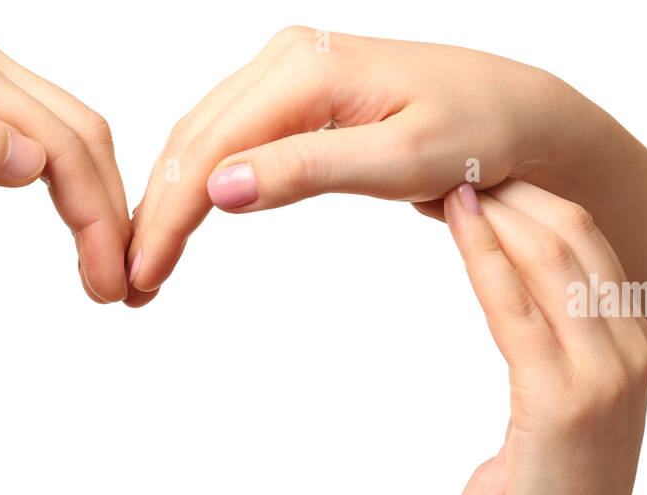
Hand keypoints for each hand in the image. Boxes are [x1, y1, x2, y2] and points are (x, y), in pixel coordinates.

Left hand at [0, 26, 130, 302]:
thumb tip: (34, 159)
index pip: (59, 140)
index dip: (97, 214)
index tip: (109, 283)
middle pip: (78, 133)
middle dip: (111, 213)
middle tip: (121, 291)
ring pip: (67, 140)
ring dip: (98, 205)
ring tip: (106, 272)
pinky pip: (38, 147)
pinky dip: (69, 194)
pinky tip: (78, 233)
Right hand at [126, 28, 579, 301]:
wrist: (519, 113)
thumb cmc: (479, 134)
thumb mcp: (399, 163)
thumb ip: (308, 169)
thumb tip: (219, 188)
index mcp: (305, 68)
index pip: (210, 151)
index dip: (168, 218)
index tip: (140, 275)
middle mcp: (286, 58)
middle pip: (192, 141)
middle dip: (155, 215)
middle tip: (127, 284)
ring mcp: (288, 71)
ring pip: (202, 140)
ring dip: (170, 203)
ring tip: (146, 264)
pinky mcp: (295, 94)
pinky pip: (228, 138)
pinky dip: (200, 185)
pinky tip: (182, 223)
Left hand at [443, 181, 646, 494]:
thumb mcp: (565, 416)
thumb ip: (552, 363)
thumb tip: (519, 330)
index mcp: (630, 345)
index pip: (586, 246)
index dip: (533, 201)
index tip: (480, 173)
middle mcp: (628, 345)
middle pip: (574, 233)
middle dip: (515, 188)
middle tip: (453, 157)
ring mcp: (602, 369)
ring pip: (551, 255)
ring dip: (497, 206)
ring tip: (447, 171)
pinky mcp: (560, 397)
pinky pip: (517, 304)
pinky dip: (484, 252)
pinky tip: (457, 218)